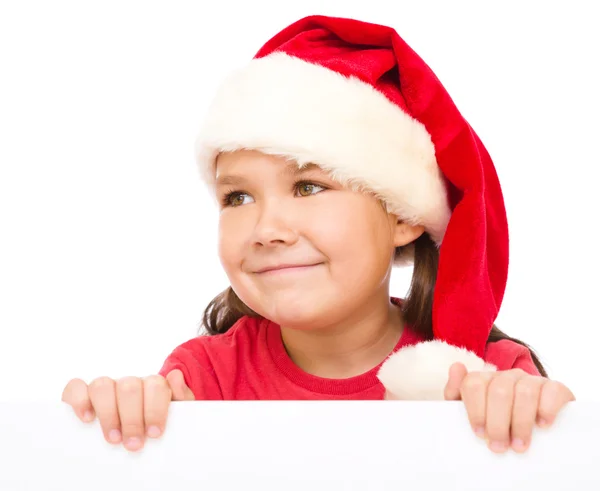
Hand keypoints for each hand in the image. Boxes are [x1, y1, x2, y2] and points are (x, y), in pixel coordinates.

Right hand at [61, 369, 193, 451]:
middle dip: (132, 418)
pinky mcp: (81, 395)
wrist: (140, 434)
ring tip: (113, 438)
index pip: (155, 385)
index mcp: (152, 386)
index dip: (155, 408)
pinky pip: (75, 387)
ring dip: (108, 413)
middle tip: (134, 444)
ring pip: (103, 385)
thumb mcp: (175, 416)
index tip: (155, 433)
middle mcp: (129, 384)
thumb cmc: (155, 426)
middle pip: (130, 387)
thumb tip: (175, 377)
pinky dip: (79, 400)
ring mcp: (106, 388)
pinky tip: (86, 419)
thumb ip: (181, 397)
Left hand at [444, 363, 574, 452]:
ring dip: (521, 422)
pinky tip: (542, 425)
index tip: (480, 434)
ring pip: (524, 392)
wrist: (535, 427)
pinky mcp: (555, 388)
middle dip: (497, 423)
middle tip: (499, 447)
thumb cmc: (496, 421)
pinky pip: (552, 390)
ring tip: (519, 445)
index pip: (474, 384)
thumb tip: (456, 367)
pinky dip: (547, 408)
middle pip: (499, 391)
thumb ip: (457, 391)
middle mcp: (508, 376)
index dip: (476, 410)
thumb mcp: (472, 411)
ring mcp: (532, 380)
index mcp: (485, 379)